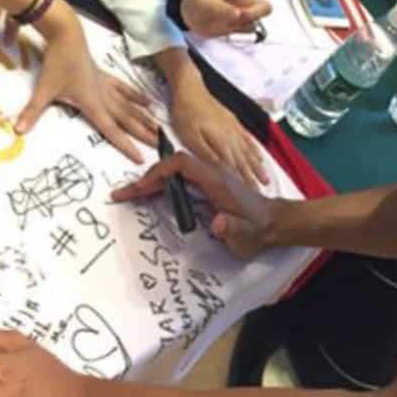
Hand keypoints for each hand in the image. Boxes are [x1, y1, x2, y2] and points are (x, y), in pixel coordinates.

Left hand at [18, 1, 156, 162]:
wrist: (66, 36)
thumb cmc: (57, 63)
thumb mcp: (44, 89)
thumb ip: (33, 111)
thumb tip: (18, 130)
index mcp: (92, 103)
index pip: (111, 129)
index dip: (125, 144)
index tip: (140, 158)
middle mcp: (103, 97)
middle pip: (126, 119)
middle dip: (142, 133)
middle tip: (159, 145)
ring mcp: (106, 85)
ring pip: (129, 106)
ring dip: (143, 117)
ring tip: (158, 128)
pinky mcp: (105, 75)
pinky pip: (124, 89)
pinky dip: (136, 96)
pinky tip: (147, 101)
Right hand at [113, 151, 274, 257]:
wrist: (274, 223)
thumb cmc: (259, 228)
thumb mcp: (246, 234)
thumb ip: (231, 229)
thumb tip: (217, 224)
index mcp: (216, 179)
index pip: (181, 163)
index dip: (158, 172)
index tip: (140, 189)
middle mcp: (210, 173)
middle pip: (171, 168)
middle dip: (146, 180)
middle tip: (122, 195)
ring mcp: (209, 178)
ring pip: (174, 173)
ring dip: (152, 183)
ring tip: (130, 196)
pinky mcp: (208, 186)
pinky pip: (180, 180)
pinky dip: (162, 187)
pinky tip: (151, 197)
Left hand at [171, 74, 267, 186]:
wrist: (191, 89)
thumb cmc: (187, 112)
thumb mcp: (189, 135)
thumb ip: (205, 153)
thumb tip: (218, 168)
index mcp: (221, 143)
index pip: (236, 167)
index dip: (244, 182)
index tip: (252, 195)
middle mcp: (232, 137)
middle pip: (245, 161)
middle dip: (254, 178)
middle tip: (263, 192)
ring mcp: (234, 129)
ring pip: (249, 152)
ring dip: (257, 167)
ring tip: (266, 179)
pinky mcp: (233, 122)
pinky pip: (248, 139)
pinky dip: (254, 150)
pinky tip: (259, 156)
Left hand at [179, 0, 308, 37]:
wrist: (193, 20)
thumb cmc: (197, 3)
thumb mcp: (203, 4)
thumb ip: (222, 9)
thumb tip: (240, 15)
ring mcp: (248, 7)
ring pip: (264, 9)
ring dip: (252, 14)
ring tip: (232, 18)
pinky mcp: (246, 22)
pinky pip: (252, 27)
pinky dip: (241, 29)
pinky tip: (228, 26)